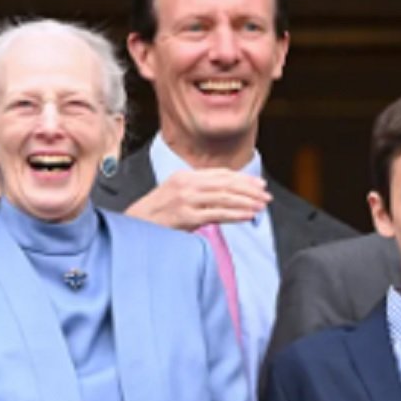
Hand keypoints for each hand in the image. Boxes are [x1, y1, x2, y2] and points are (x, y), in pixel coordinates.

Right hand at [123, 168, 269, 231]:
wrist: (134, 226)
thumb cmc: (156, 214)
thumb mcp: (176, 195)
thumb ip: (198, 192)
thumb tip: (225, 195)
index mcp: (184, 176)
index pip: (220, 174)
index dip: (242, 179)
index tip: (259, 185)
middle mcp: (186, 184)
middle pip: (225, 184)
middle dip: (249, 190)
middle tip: (266, 196)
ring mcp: (185, 200)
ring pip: (224, 197)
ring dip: (246, 202)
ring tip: (261, 206)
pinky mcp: (186, 217)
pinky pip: (216, 214)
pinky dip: (235, 214)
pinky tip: (248, 216)